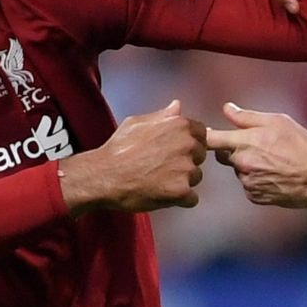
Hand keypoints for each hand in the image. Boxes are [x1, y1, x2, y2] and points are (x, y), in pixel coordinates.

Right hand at [59, 100, 205, 213]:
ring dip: (183, 181)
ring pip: (196, 177)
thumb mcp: (137, 123)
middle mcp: (187, 145)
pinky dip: (180, 199)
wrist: (104, 176)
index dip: (189, 143)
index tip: (173, 151)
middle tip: (163, 167)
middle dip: (186, 162)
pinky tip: (163, 195)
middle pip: (200, 156)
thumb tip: (178, 106)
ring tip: (160, 181)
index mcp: (179, 125)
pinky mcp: (181, 191)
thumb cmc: (118, 148)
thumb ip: (162, 116)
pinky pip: (192, 198)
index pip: (202, 134)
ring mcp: (186, 169)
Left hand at [204, 103, 306, 206]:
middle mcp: (242, 164)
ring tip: (272, 162)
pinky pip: (248, 185)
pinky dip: (256, 180)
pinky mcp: (255, 196)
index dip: (206, 136)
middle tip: (256, 146)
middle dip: (233, 150)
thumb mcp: (277, 121)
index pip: (211, 139)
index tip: (207, 134)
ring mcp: (247, 182)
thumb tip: (227, 109)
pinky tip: (274, 175)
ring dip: (247, 166)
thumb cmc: (301, 145)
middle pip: (223, 156)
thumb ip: (247, 117)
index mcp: (245, 142)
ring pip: (238, 171)